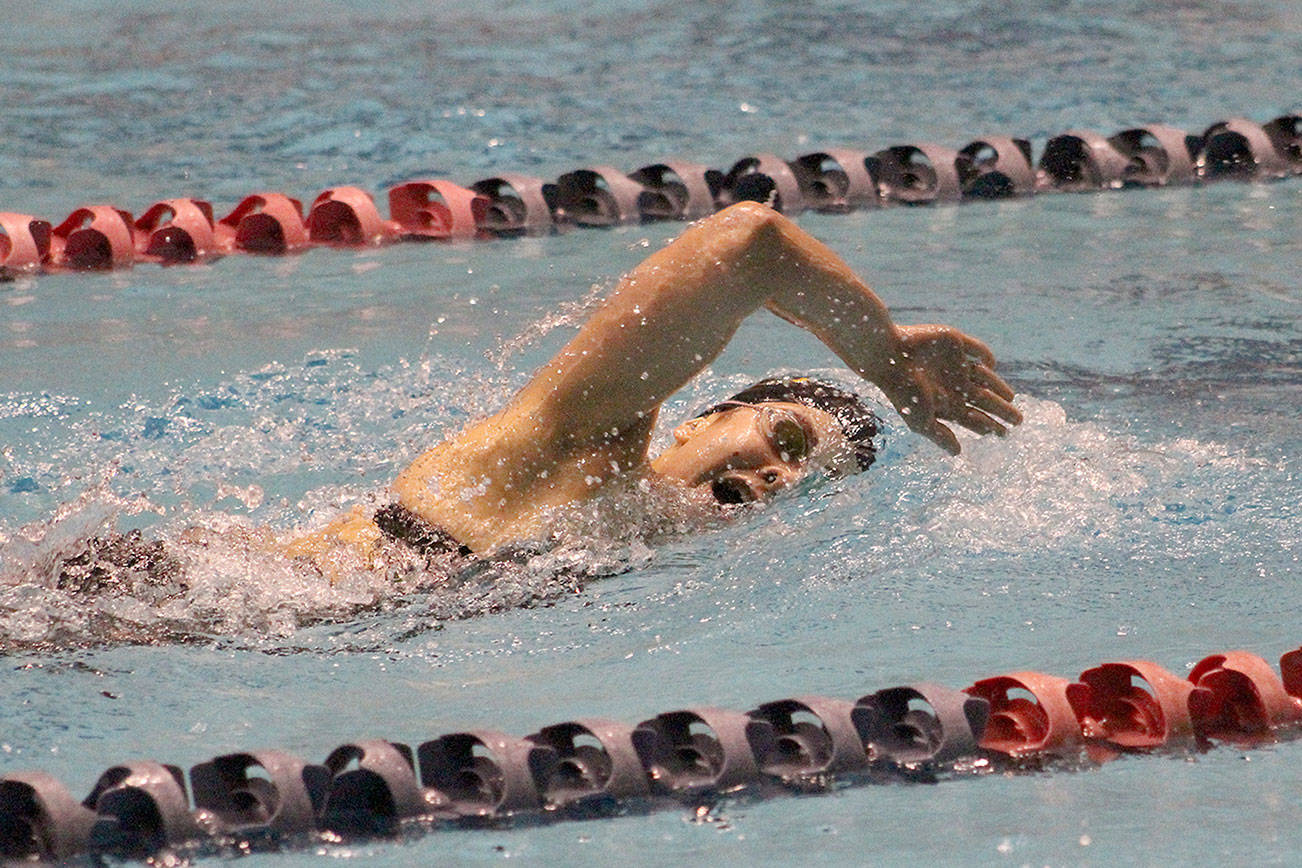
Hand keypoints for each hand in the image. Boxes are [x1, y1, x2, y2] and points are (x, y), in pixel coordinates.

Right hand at [875, 324, 1021, 453]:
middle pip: (982, 400)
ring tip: (1011, 398)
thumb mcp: (921, 421)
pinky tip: (992, 366)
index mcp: (945, 403)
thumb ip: (939, 436)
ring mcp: (955, 364)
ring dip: (999, 387)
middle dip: (1001, 411)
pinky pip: (977, 350)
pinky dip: (987, 357)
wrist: (889, 356)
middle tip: (1018, 421)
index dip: (989, 426)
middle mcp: (952, 385)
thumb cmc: (902, 391)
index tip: (1004, 434)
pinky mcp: (955, 343)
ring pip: (984, 378)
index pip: (972, 417)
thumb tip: (958, 454)